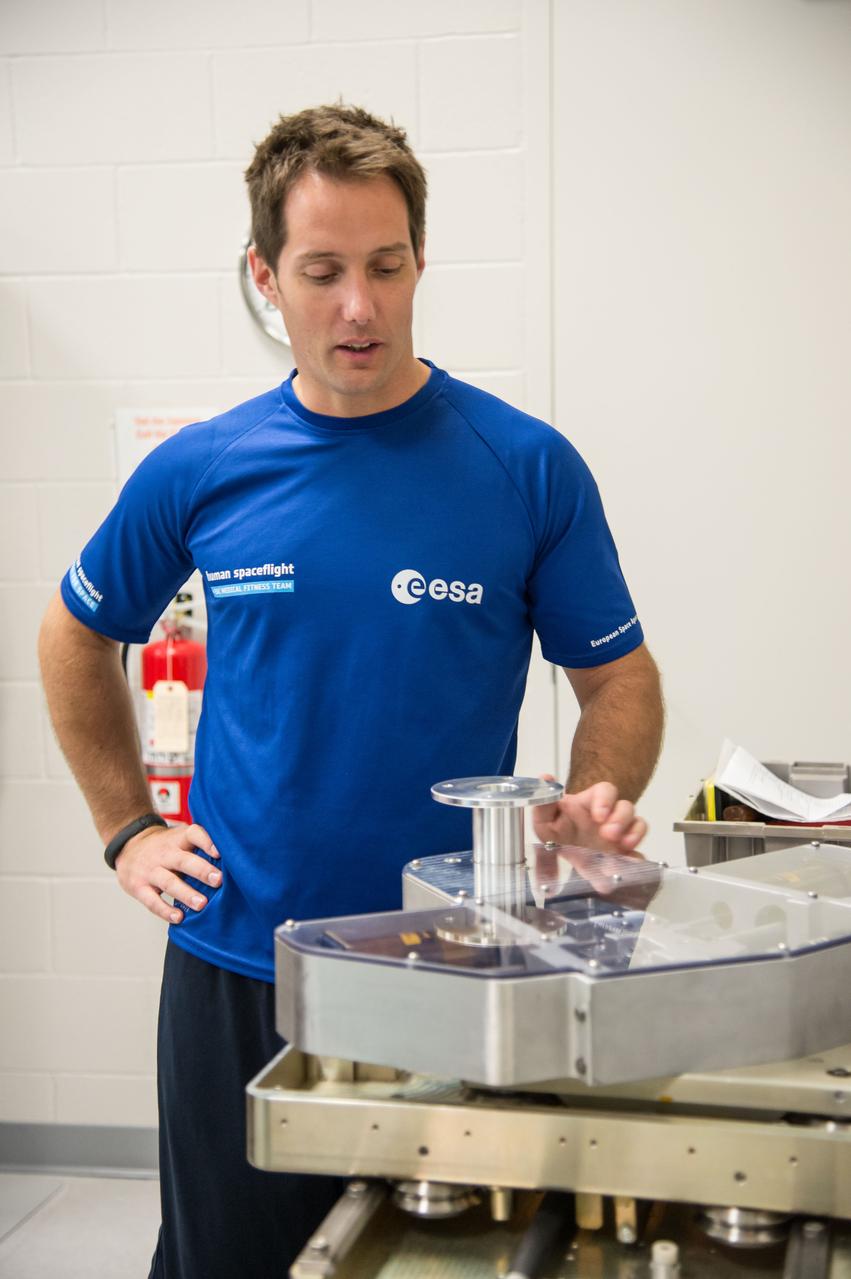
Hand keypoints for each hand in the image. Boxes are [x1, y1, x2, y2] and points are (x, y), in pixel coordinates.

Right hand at [114, 822, 220, 923]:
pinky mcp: (138, 887)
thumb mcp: (179, 839)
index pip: (193, 834)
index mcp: (177, 839)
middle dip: (201, 870)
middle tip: (218, 881)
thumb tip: (233, 862)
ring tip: (202, 904)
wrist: (127, 846)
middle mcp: (164, 853)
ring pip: (169, 882)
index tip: (220, 852)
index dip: (206, 841)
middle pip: (183, 860)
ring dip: (186, 893)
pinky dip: (165, 910)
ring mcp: (150, 870)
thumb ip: (199, 847)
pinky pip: (152, 901)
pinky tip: (179, 918)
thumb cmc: (164, 847)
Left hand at [532, 777, 646, 854]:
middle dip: (621, 819)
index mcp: (591, 803)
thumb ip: (544, 802)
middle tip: (608, 835)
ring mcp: (620, 834)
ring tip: (623, 846)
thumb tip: (545, 778)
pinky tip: (630, 862)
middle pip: (626, 806)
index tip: (598, 816)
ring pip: (638, 824)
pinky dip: (638, 856)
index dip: (606, 800)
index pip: (606, 790)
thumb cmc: (557, 832)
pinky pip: (639, 852)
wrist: (563, 858)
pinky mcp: (626, 853)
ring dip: (634, 833)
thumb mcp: (544, 820)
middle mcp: (610, 815)